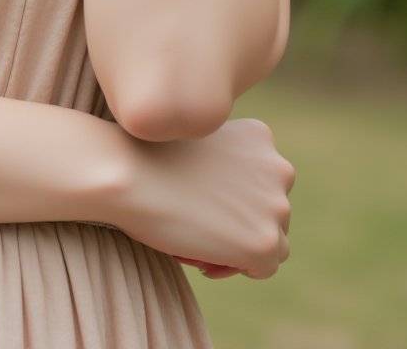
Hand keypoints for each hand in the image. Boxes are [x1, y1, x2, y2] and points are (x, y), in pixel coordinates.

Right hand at [110, 116, 294, 280]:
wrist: (129, 172)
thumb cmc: (149, 157)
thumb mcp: (199, 146)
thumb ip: (226, 166)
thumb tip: (234, 202)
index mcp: (260, 137)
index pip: (265, 181)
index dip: (238, 201)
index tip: (207, 208)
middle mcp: (277, 168)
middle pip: (273, 212)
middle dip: (242, 224)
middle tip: (203, 230)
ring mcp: (274, 207)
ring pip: (274, 242)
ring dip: (242, 247)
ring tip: (202, 245)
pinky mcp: (263, 243)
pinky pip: (262, 269)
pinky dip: (235, 268)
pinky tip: (203, 258)